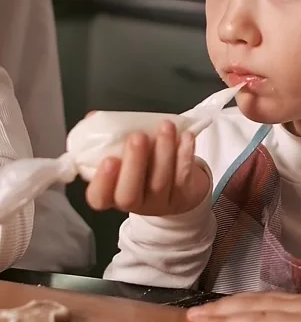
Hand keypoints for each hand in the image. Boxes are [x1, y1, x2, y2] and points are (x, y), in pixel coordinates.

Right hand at [85, 120, 209, 217]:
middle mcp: (134, 203)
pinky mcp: (183, 197)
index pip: (98, 197)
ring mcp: (159, 203)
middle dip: (133, 163)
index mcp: (111, 193)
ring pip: (159, 183)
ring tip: (165, 126)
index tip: (109, 159)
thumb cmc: (141, 162)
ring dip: (163, 152)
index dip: (102, 182)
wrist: (175, 181)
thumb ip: (105, 136)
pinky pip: (183, 178)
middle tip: (137, 137)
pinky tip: (185, 136)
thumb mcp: (120, 151)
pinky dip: (185, 155)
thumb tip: (93, 118)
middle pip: (129, 195)